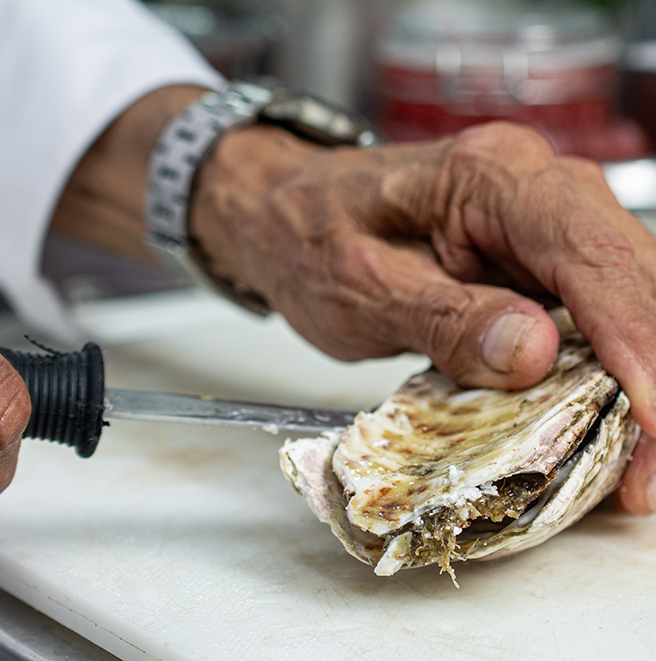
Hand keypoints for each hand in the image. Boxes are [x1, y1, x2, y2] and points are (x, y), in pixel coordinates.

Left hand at [188, 121, 655, 513]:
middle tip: (646, 471)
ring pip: (627, 296)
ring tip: (636, 460)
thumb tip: (535, 354)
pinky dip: (610, 369)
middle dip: (652, 376)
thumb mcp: (360, 287)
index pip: (590, 255)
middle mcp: (534, 188)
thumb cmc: (310, 236)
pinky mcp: (534, 261)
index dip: (637, 341)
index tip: (652, 422)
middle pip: (632, 276)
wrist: (288, 214)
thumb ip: (443, 317)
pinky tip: (608, 418)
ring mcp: (541, 225)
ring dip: (640, 379)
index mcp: (490, 177)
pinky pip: (594, 312)